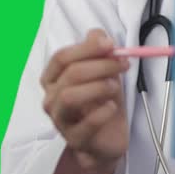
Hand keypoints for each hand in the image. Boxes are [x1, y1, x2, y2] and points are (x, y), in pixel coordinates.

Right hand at [40, 29, 130, 170]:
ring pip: (70, 96)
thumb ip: (99, 51)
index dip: (86, 48)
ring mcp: (60, 120)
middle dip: (101, 65)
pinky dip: (103, 112)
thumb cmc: (101, 102)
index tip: (110, 45)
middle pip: (71, 74)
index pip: (62, 57)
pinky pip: (85, 124)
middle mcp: (51, 98)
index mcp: (53, 79)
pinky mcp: (74, 139)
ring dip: (98, 86)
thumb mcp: (104, 73)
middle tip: (123, 64)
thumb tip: (97, 34)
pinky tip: (112, 107)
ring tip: (115, 87)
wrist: (107, 139)